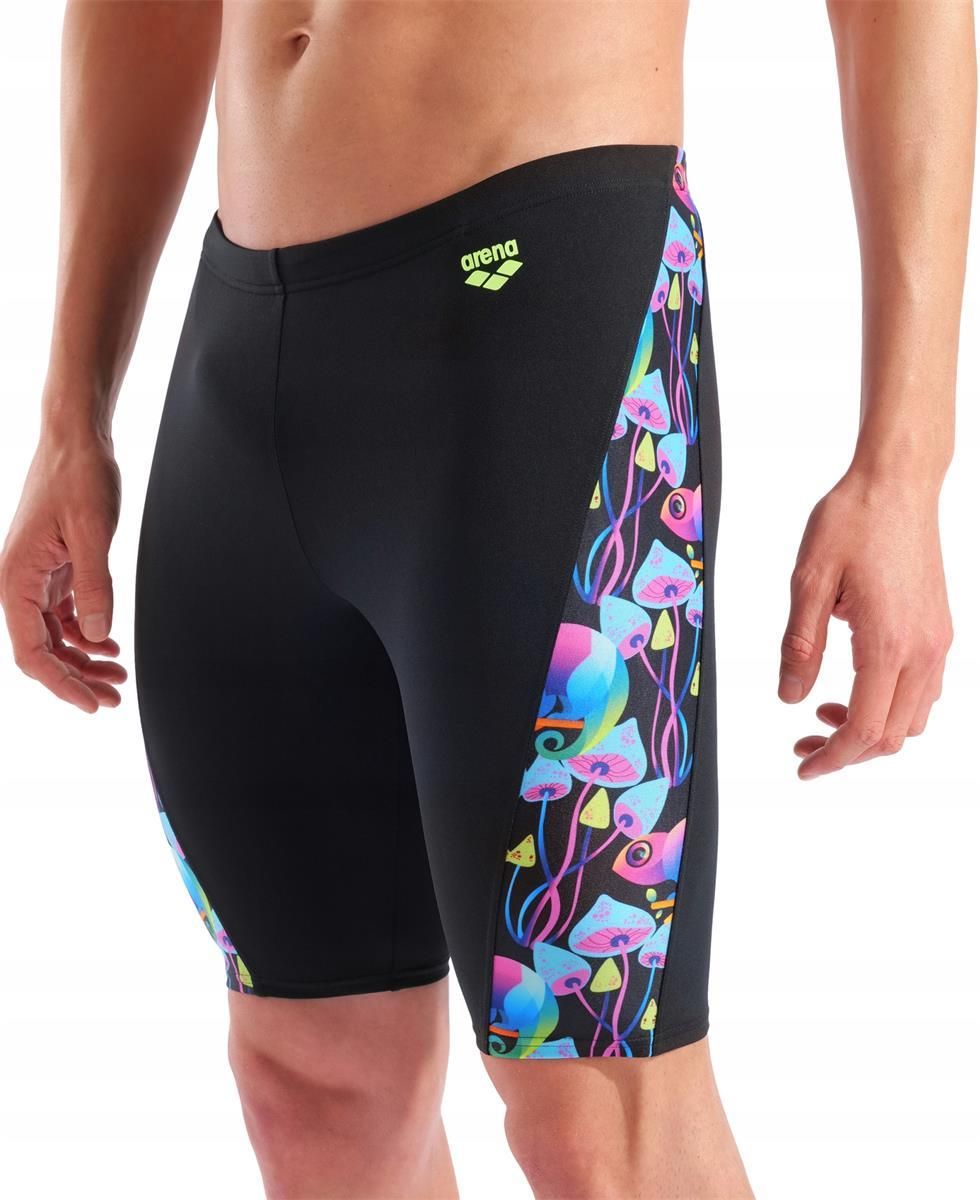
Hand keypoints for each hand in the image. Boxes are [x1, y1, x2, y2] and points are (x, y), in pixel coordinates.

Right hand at [0, 430, 126, 711]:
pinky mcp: (54, 568)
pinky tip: (110, 644)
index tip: (92, 703)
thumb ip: (95, 584)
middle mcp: (19, 583)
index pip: (32, 652)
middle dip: (77, 678)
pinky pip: (64, 614)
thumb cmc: (78, 476)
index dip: (61, 684)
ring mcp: (36, 577)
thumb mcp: (92, 530)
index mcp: (16, 579)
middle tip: (115, 696)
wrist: (77, 439)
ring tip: (118, 676)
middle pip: (42, 650)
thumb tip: (98, 635)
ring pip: (55, 635)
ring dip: (84, 659)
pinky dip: (86, 633)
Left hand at [778, 469, 951, 779]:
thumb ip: (800, 646)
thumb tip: (790, 697)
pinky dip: (892, 707)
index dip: (832, 758)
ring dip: (871, 732)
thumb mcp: (808, 582)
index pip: (866, 729)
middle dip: (848, 752)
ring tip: (824, 718)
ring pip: (913, 718)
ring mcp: (937, 641)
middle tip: (802, 746)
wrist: (897, 484)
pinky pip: (924, 691)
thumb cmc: (853, 522)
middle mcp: (923, 649)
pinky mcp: (939, 629)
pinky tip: (856, 690)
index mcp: (888, 643)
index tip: (803, 766)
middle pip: (893, 735)